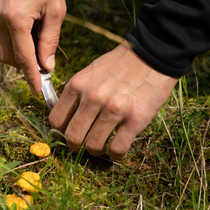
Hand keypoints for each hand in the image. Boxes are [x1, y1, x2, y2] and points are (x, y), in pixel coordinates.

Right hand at [0, 0, 65, 93]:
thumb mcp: (56, 7)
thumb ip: (50, 39)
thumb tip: (47, 65)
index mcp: (15, 18)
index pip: (22, 58)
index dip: (31, 76)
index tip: (37, 90)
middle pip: (6, 57)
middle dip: (22, 64)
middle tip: (42, 60)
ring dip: (16, 50)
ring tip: (36, 36)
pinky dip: (11, 36)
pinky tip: (26, 24)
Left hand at [49, 43, 178, 159]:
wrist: (154, 55)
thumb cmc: (119, 65)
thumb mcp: (90, 72)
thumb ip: (76, 93)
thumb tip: (64, 117)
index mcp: (77, 85)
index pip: (56, 120)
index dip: (60, 131)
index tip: (68, 132)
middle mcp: (93, 98)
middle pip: (72, 137)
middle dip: (75, 146)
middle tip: (82, 146)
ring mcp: (114, 109)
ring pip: (93, 146)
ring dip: (95, 151)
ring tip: (101, 147)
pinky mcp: (136, 119)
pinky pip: (117, 149)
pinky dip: (116, 154)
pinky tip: (117, 149)